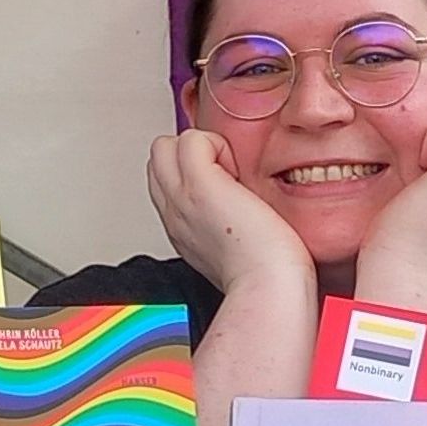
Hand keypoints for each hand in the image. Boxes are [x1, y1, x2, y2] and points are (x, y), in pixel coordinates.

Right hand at [146, 131, 312, 297]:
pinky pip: (193, 138)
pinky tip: (237, 173)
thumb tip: (244, 205)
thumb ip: (228, 223)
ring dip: (203, 147)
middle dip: (192, 154)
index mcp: (183, 229)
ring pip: (167, 144)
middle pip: (159, 159)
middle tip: (228, 175)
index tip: (227, 188)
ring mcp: (181, 197)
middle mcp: (175, 212)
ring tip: (232, 174)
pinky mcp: (199, 184)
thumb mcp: (234, 248)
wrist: (267, 287)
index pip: (168, 181)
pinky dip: (218, 144)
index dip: (193, 171)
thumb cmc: (265, 274)